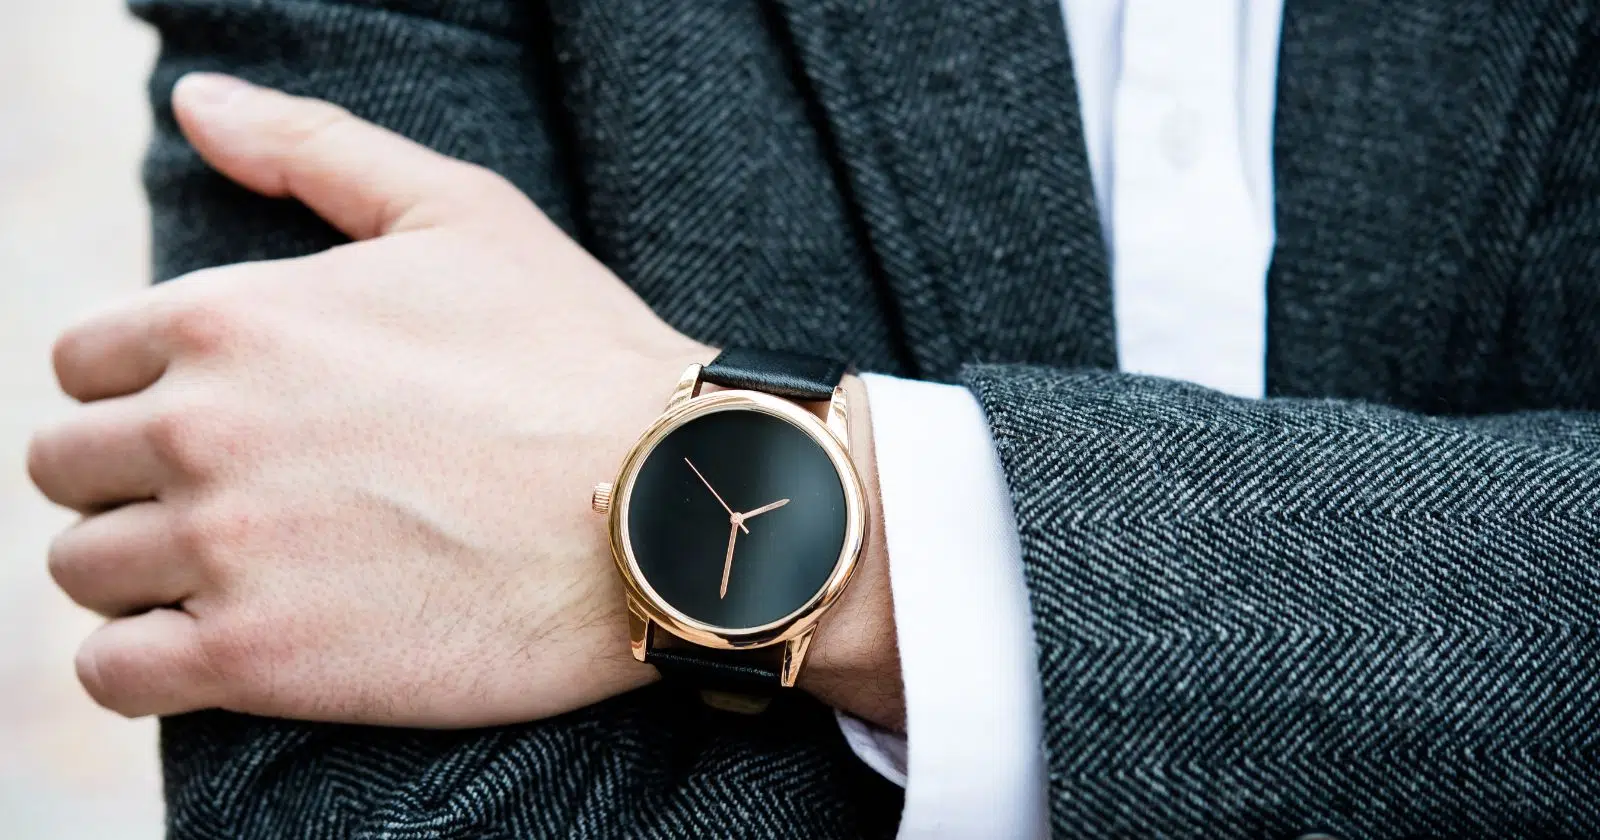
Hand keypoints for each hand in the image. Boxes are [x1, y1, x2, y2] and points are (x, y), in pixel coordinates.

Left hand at [27, 74, 901, 730]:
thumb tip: (196, 101)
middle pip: (67, 466)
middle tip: (235, 498)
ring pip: (84, 569)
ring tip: (239, 571)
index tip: (220, 421)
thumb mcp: (461, 212)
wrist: (670, 505)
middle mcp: (204, 426)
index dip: (143, 390)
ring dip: (141, 572)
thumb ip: (313, 146)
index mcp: (233, 316)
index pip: (83, 361)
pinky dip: (147, 663)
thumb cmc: (576, 356)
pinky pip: (115, 674)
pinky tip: (221, 644)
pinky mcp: (261, 658)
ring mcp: (226, 547)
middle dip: (132, 480)